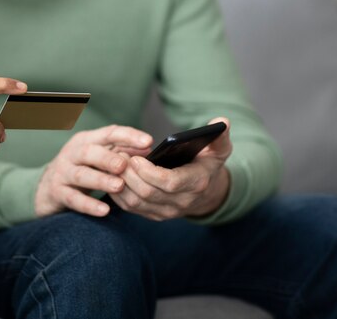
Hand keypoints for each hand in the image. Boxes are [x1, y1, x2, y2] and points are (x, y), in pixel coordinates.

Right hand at [35, 125, 152, 217]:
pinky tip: (104, 210)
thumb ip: (121, 151)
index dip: (128, 135)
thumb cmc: (81, 168)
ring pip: (81, 175)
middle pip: (89, 152)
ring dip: (100, 180)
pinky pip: (73, 199)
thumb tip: (147, 148)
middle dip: (108, 158)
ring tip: (119, 186)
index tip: (148, 141)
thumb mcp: (98, 156)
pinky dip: (89, 205)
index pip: (108, 133)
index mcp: (86, 140)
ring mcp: (62, 173)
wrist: (46, 187)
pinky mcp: (58, 192)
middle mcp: (72, 154)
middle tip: (125, 165)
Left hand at [110, 118, 231, 219]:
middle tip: (119, 156)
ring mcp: (166, 212)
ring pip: (136, 202)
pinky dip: (118, 193)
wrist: (206, 193)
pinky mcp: (154, 215)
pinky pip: (131, 208)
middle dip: (130, 174)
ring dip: (122, 183)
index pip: (170, 183)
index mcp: (196, 183)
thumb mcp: (219, 150)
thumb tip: (222, 121)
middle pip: (148, 193)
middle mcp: (181, 202)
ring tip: (115, 163)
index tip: (137, 158)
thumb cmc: (207, 164)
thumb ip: (220, 136)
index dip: (150, 172)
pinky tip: (114, 176)